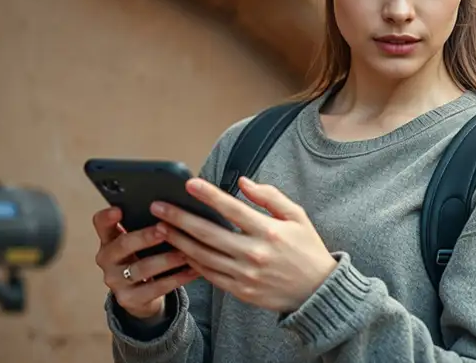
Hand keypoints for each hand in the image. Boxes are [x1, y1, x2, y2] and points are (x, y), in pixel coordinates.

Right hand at [92, 207, 199, 319]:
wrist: (142, 295)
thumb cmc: (145, 258)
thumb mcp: (140, 243)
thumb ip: (148, 226)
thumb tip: (174, 208)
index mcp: (109, 240)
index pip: (101, 224)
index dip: (107, 217)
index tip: (118, 209)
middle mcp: (107, 260)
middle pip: (123, 245)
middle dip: (145, 237)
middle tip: (166, 228)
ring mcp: (116, 281)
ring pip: (142, 269)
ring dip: (166, 259)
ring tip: (186, 252)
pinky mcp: (129, 299)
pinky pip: (156, 288)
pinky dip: (177, 278)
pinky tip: (193, 270)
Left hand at [151, 176, 336, 312]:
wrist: (316, 291)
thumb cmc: (307, 249)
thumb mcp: (298, 217)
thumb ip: (270, 197)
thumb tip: (244, 183)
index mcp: (269, 232)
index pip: (232, 208)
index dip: (209, 195)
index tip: (189, 184)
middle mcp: (254, 253)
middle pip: (207, 233)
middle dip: (179, 218)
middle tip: (158, 207)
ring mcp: (244, 274)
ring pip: (202, 256)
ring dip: (178, 241)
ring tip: (161, 228)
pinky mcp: (239, 290)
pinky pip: (209, 274)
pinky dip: (192, 262)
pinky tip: (181, 250)